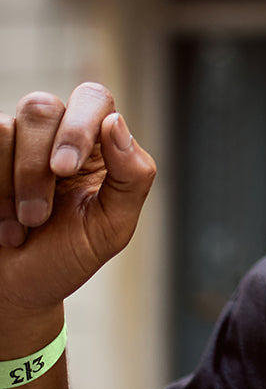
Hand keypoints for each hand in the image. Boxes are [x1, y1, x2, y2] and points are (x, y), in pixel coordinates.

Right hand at [0, 83, 155, 326]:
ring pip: (4, 129)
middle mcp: (54, 133)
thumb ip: (131, 177)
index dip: (78, 125)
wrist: (19, 289)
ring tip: (24, 226)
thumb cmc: (69, 255)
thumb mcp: (112, 226)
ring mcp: (13, 143)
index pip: (92, 99)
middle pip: (40, 108)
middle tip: (39, 214)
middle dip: (35, 166)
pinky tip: (3, 224)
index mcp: (96, 142)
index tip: (65, 170)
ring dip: (12, 186)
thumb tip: (116, 123)